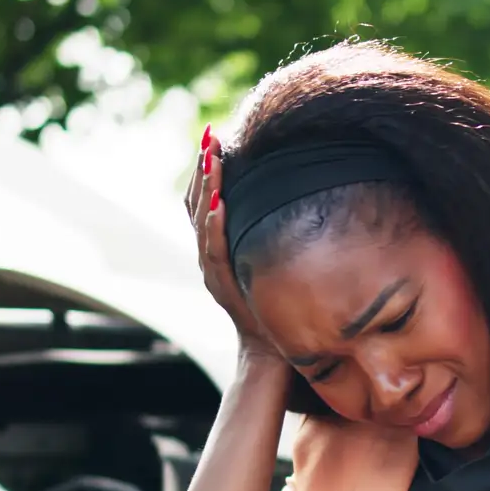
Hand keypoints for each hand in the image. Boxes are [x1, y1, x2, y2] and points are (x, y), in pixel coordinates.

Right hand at [186, 126, 272, 357]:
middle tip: (209, 137)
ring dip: (206, 188)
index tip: (212, 136)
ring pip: (201, 222)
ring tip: (211, 158)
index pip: (202, 200)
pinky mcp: (222, 286)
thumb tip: (293, 196)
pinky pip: (214, 251)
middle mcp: (208, 256)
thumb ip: (268, 233)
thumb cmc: (275, 306)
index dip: (204, 169)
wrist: (269, 353)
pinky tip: (219, 204)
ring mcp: (212, 271)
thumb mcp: (269, 261)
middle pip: (196, 204)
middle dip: (202, 168)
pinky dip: (214, 226)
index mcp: (216, 247)